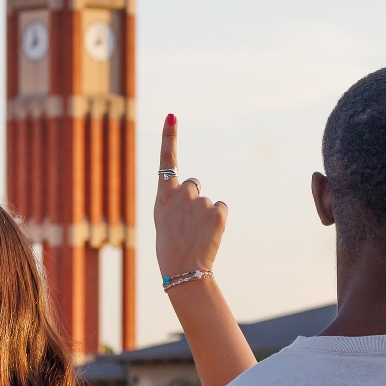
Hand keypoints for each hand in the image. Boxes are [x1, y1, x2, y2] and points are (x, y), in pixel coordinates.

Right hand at [154, 114, 226, 277]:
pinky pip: (221, 208)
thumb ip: (175, 202)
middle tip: (188, 223)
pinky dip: (218, 220)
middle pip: (195, 184)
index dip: (169, 137)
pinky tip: (209, 233)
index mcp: (163, 196)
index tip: (172, 116)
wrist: (182, 269)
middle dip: (194, 199)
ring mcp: (199, 202)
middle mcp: (181, 194)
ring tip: (196, 234)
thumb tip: (192, 189)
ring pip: (208, 201)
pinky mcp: (217, 211)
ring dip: (205, 215)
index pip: (167, 160)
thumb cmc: (171, 247)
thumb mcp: (165, 221)